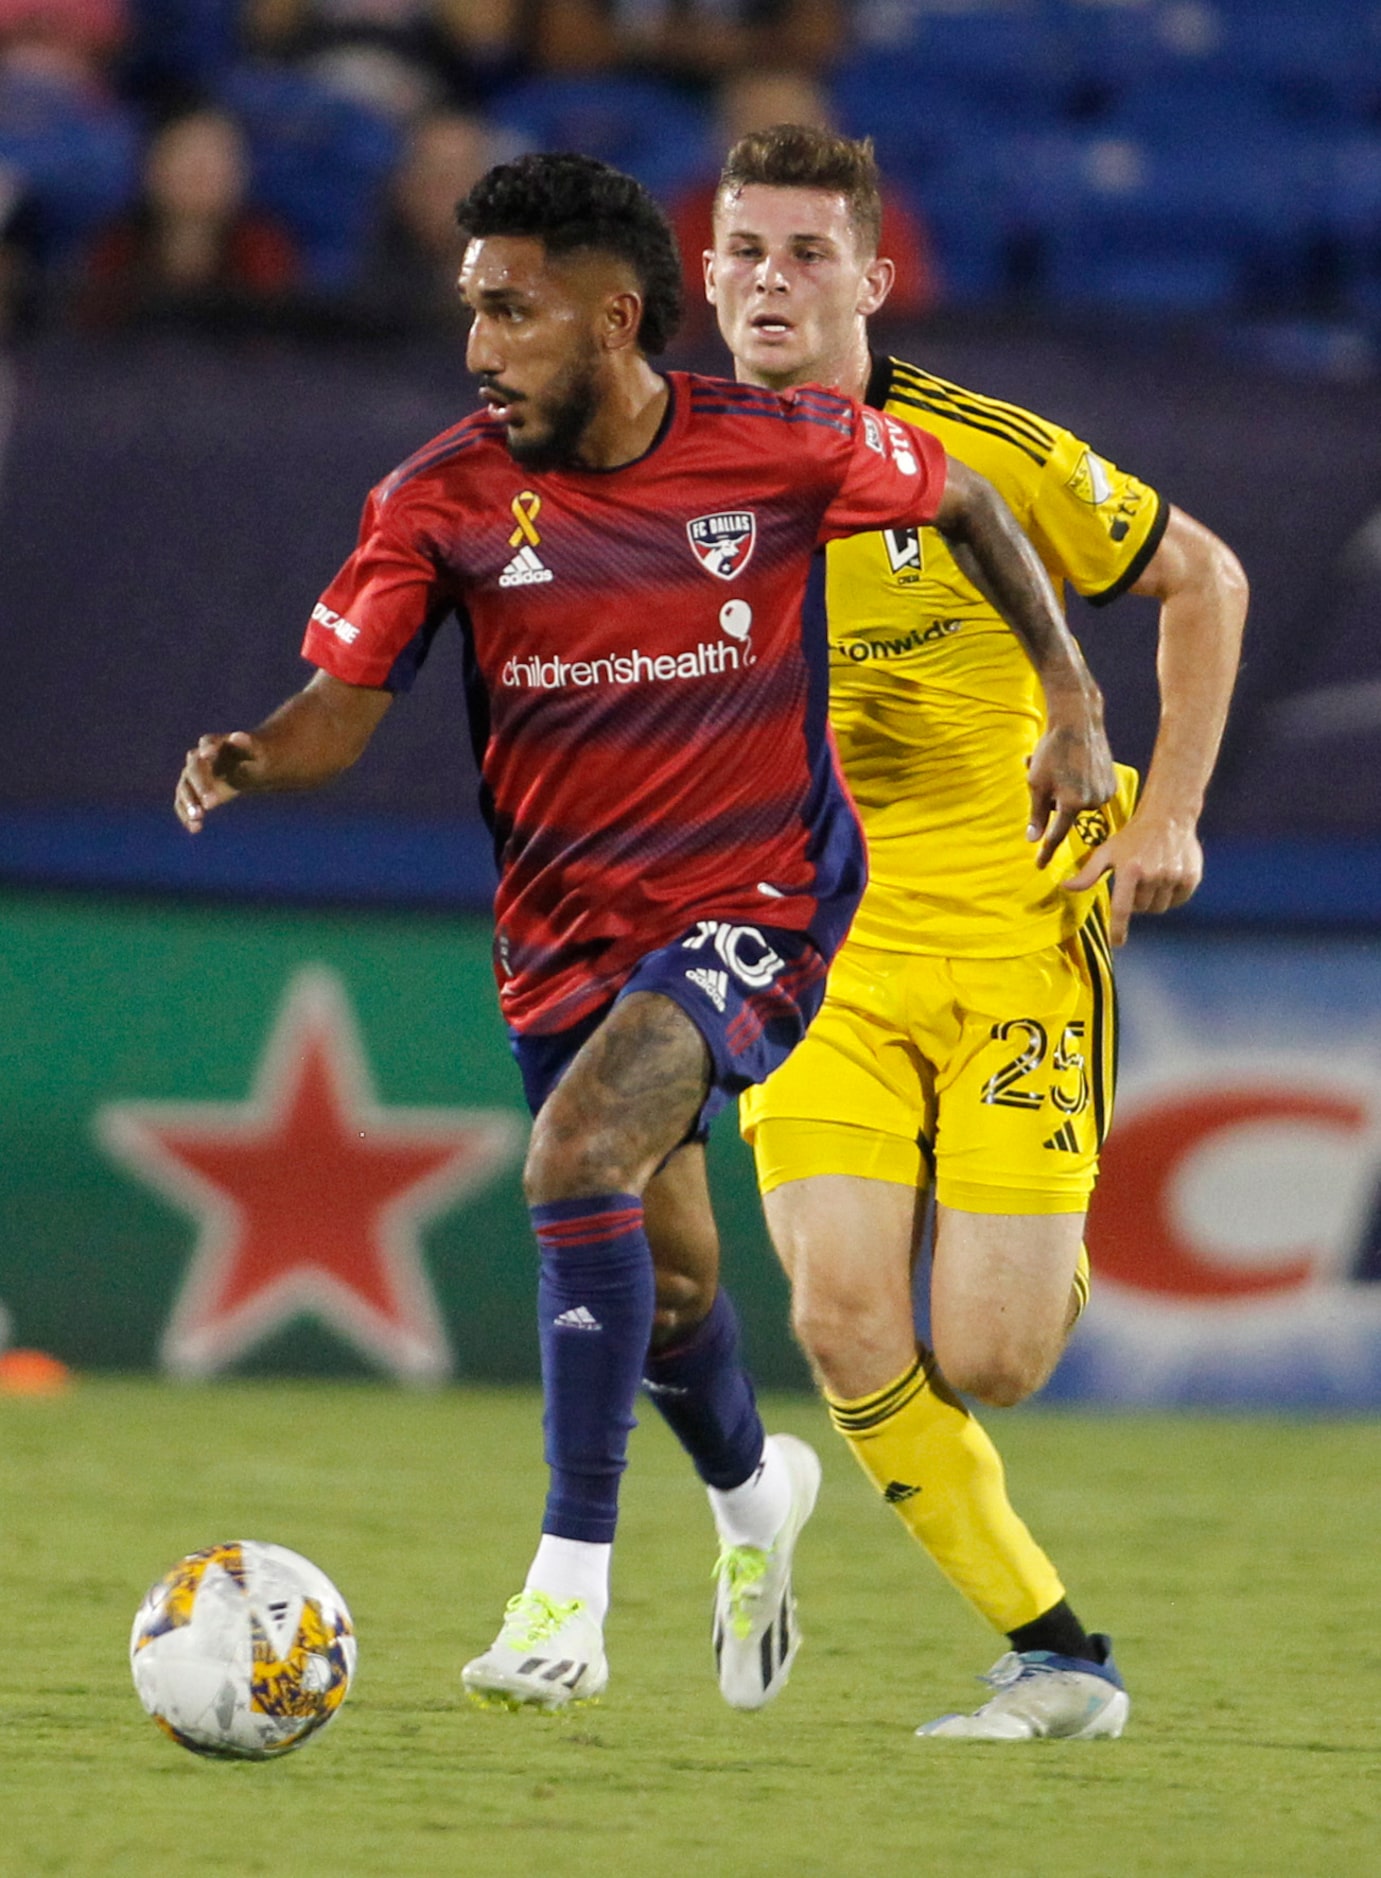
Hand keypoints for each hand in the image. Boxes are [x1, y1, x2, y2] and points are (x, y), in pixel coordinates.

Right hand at [174, 731, 260, 831]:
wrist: (249, 767)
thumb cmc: (255, 757)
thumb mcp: (258, 752)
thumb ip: (248, 744)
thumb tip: (237, 735)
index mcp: (216, 744)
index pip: (208, 742)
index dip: (208, 748)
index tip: (208, 755)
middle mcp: (199, 758)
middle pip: (194, 769)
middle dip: (200, 785)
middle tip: (210, 803)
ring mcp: (193, 776)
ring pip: (185, 787)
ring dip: (189, 803)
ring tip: (198, 818)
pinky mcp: (192, 792)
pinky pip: (184, 803)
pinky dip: (187, 815)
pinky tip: (195, 828)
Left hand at [1026, 716, 1116, 869]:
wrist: (1078, 722)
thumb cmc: (1053, 751)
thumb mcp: (1036, 783)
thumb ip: (1036, 814)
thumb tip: (1034, 840)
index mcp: (1072, 803)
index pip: (1056, 835)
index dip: (1045, 851)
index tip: (1039, 866)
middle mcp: (1092, 801)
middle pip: (1064, 813)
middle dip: (1052, 799)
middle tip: (1042, 774)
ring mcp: (1104, 792)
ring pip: (1076, 802)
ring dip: (1064, 790)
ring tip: (1058, 765)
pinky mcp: (1111, 782)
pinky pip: (1089, 792)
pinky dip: (1079, 783)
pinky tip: (1075, 764)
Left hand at [1062, 813, 1203, 945]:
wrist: (1168, 817)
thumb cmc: (1132, 837)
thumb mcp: (1106, 852)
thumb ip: (1088, 873)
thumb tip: (1065, 887)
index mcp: (1130, 870)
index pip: (1122, 909)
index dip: (1118, 929)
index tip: (1117, 943)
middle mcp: (1153, 875)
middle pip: (1141, 909)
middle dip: (1135, 902)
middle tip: (1135, 884)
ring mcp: (1174, 876)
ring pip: (1160, 907)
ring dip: (1153, 900)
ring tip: (1150, 879)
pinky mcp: (1191, 877)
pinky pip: (1178, 901)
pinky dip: (1171, 896)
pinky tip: (1166, 879)